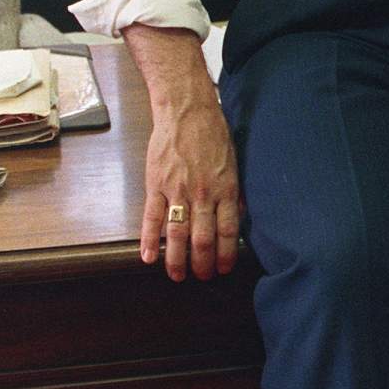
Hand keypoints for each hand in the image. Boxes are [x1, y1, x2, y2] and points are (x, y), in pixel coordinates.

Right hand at [140, 97, 242, 280]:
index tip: (223, 270)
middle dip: (202, 263)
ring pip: (177, 233)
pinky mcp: (156, 184)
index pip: (227, 231)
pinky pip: (152, 217)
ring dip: (176, 259)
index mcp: (225, 189)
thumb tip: (239, 215)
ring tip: (176, 276)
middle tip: (201, 278)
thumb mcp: (234, 162)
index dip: (225, 255)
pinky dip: (149, 240)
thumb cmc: (212, 134)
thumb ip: (234, 192)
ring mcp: (178, 190)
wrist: (186, 110)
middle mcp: (203, 194)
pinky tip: (149, 257)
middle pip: (203, 238)